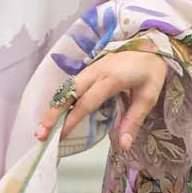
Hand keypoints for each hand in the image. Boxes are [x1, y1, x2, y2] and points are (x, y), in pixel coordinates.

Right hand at [36, 50, 168, 153]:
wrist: (152, 47)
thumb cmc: (150, 74)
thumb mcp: (148, 98)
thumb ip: (133, 121)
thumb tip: (123, 145)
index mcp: (111, 79)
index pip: (86, 103)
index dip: (72, 120)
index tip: (60, 136)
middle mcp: (96, 71)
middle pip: (68, 93)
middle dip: (52, 114)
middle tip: (39, 133)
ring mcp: (90, 68)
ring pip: (66, 88)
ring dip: (52, 107)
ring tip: (40, 128)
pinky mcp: (89, 69)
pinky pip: (70, 85)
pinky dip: (59, 100)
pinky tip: (52, 114)